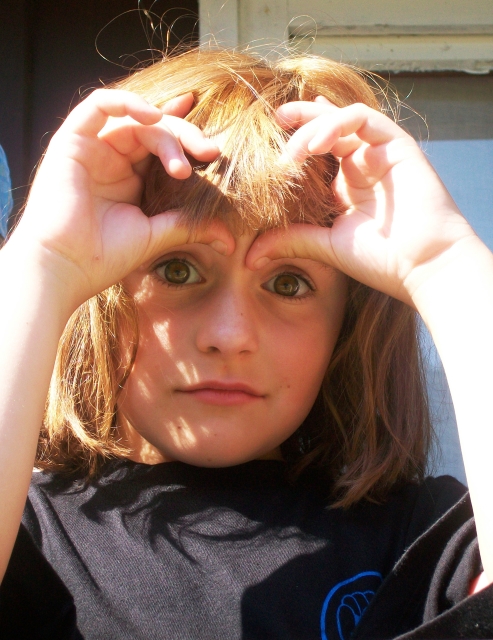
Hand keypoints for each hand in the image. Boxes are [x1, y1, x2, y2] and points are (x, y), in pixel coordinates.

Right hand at [11, 90, 232, 310]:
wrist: (65, 268)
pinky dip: (128, 103)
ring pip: (136, 119)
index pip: (162, 145)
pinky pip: (99, 105)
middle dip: (187, 137)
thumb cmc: (104, 257)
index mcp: (130, 179)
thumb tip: (229, 239)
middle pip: (156, 130)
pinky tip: (155, 116)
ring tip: (183, 163)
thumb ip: (189, 225)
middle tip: (211, 153)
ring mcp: (92, 148)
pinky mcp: (72, 140)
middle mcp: (112, 159)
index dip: (188, 135)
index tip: (215, 146)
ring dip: (166, 132)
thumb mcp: (156, 236)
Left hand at [247, 99, 475, 304]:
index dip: (295, 143)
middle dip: (300, 119)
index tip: (266, 147)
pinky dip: (336, 124)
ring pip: (342, 119)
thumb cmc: (383, 261)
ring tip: (293, 154)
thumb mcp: (327, 247)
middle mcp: (363, 166)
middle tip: (274, 120)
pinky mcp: (396, 145)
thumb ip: (291, 241)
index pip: (319, 154)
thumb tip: (248, 257)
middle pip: (328, 128)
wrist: (424, 266)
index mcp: (348, 187)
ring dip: (313, 127)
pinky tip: (315, 145)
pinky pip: (363, 118)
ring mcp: (380, 153)